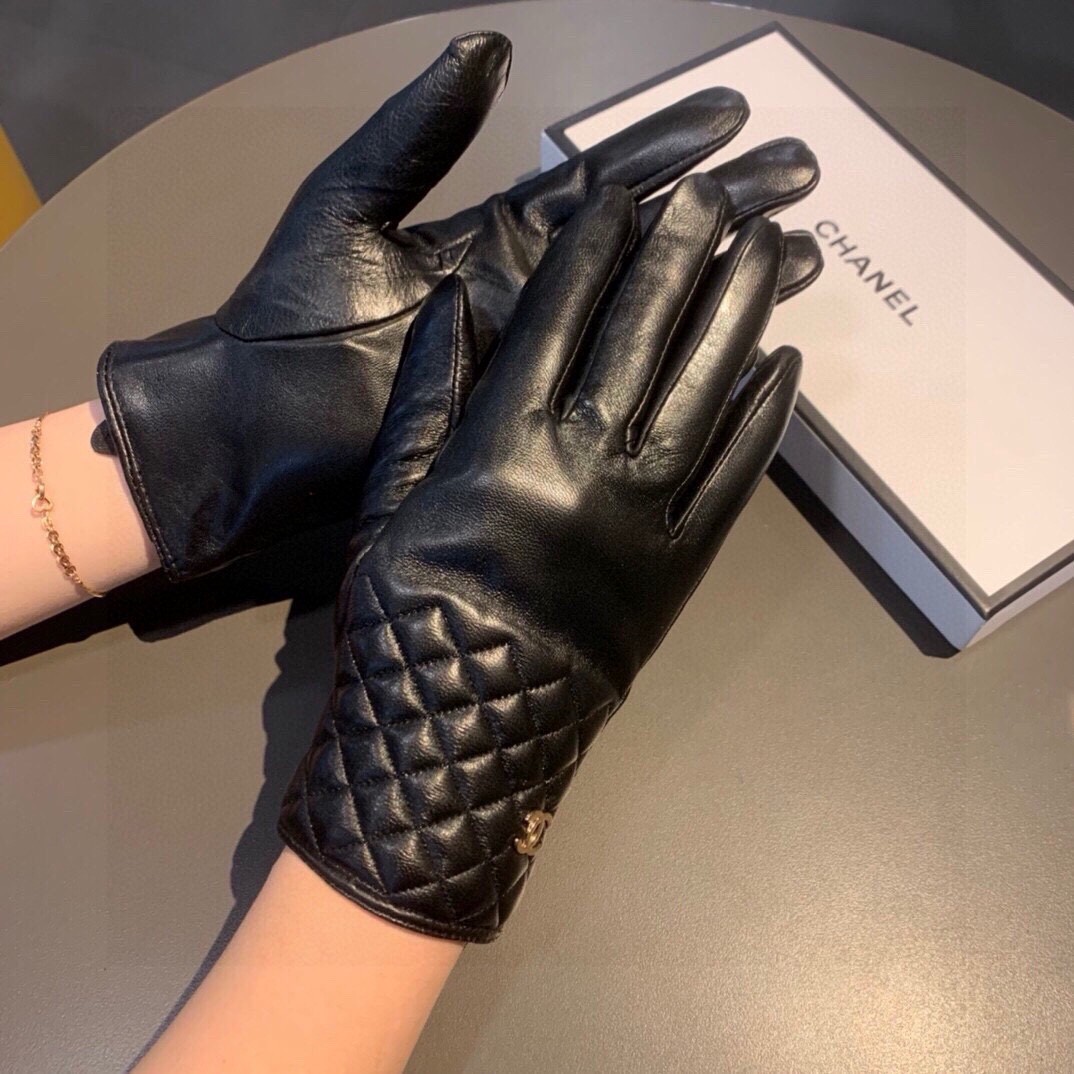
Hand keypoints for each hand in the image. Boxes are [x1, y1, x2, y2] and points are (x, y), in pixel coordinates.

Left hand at [95, 31, 820, 579]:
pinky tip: (739, 355)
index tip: (740, 116)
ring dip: (723, 287)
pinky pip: (616, 393)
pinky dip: (676, 374)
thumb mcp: (348, 207)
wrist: (263, 427)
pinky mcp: (535, 419)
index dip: (668, 144)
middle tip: (806, 182)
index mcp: (498, 236)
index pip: (604, 182)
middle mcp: (534, 293)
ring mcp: (539, 359)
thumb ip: (418, 134)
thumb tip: (492, 49)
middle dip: (724, 209)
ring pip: (650, 316)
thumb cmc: (293, 315)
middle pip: (647, 243)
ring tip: (806, 258)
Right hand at [279, 174, 820, 941]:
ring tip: (766, 248)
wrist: (457, 736)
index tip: (618, 194)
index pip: (556, 320)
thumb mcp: (387, 502)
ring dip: (738, 311)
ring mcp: (645, 512)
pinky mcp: (684, 563)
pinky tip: (786, 363)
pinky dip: (762, 419)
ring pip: (703, 390)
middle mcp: (584, 461)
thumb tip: (457, 303)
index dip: (589, 251)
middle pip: (641, 336)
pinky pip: (734, 479)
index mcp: (503, 442)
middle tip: (711, 195)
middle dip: (676, 254)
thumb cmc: (406, 616)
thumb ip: (424, 400)